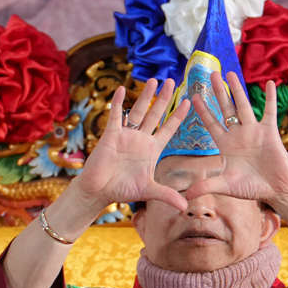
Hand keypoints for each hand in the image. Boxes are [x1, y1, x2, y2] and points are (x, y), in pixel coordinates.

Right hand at [75, 78, 189, 210]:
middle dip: (164, 98)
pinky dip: (118, 103)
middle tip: (173, 81)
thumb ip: (167, 195)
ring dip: (146, 96)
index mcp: (152, 150)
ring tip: (154, 80)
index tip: (188, 102)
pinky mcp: (111, 135)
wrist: (99, 191)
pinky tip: (122, 89)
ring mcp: (126, 135)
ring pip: (138, 111)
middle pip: (156, 114)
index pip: (169, 129)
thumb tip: (186, 207)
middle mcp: (141, 139)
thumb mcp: (149, 191)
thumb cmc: (122, 190)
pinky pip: (116, 116)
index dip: (178, 116)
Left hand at [185, 73, 287, 208]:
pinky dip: (270, 98)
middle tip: (211, 74)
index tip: (192, 96)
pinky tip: (269, 83)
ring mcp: (254, 131)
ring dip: (237, 90)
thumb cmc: (251, 188)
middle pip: (226, 109)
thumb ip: (206, 186)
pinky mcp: (270, 132)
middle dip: (218, 92)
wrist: (276, 190)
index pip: (211, 123)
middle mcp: (238, 134)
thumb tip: (184, 197)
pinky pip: (269, 112)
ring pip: (244, 106)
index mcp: (226, 145)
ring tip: (230, 73)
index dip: (203, 110)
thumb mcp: (226, 186)